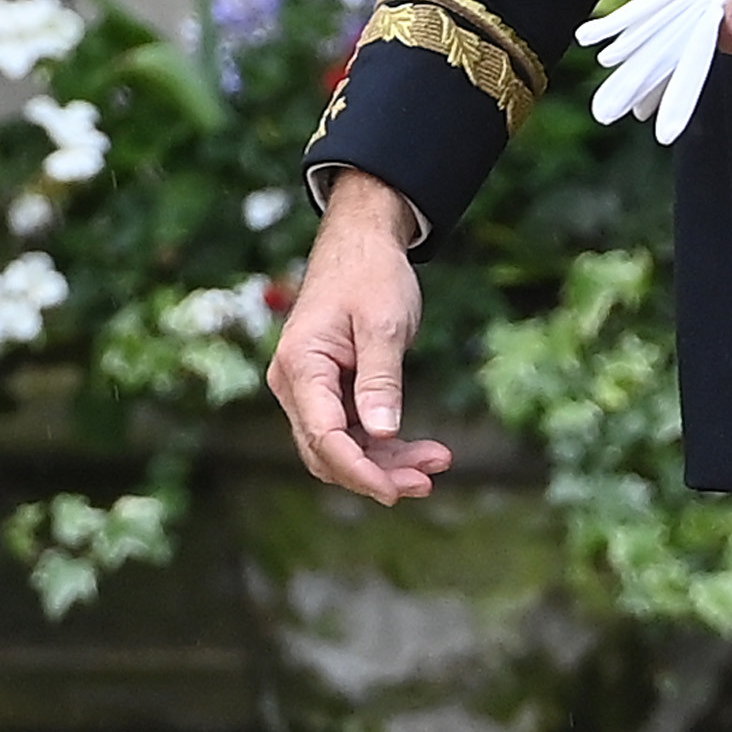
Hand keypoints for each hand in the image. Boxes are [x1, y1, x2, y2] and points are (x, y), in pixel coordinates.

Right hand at [268, 176, 452, 505]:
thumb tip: (382, 433)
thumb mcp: (384, 324)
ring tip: (436, 463)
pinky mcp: (328, 391)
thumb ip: (381, 380)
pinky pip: (351, 431)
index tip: (399, 490)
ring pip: (342, 446)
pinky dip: (384, 444)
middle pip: (328, 451)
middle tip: (429, 480)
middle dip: (377, 473)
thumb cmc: (371, 274)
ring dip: (386, 461)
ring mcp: (309, 390)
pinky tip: (421, 450)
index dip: (361, 471)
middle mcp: (295, 384)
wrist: (361, 241)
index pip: (325, 437)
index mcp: (301, 366)